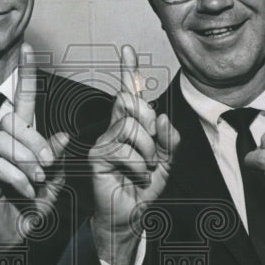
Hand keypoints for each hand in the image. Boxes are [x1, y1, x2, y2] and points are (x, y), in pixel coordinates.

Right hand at [0, 45, 70, 248]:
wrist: (11, 238)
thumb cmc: (30, 208)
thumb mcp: (53, 184)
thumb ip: (58, 161)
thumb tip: (64, 135)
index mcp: (20, 141)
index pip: (23, 100)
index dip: (26, 74)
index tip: (28, 47)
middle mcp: (0, 144)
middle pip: (11, 121)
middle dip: (34, 140)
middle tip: (48, 164)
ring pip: (3, 141)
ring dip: (27, 160)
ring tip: (37, 181)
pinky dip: (18, 179)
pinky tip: (27, 191)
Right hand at [89, 45, 179, 264]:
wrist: (130, 215)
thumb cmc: (143, 187)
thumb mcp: (166, 161)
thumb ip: (168, 138)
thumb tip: (160, 116)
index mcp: (129, 126)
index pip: (130, 94)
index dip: (129, 70)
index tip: (128, 49)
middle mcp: (113, 129)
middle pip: (132, 104)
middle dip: (150, 128)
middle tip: (153, 155)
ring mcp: (102, 141)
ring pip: (132, 127)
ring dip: (148, 152)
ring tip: (146, 170)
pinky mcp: (96, 156)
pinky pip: (124, 148)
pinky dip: (139, 165)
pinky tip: (137, 177)